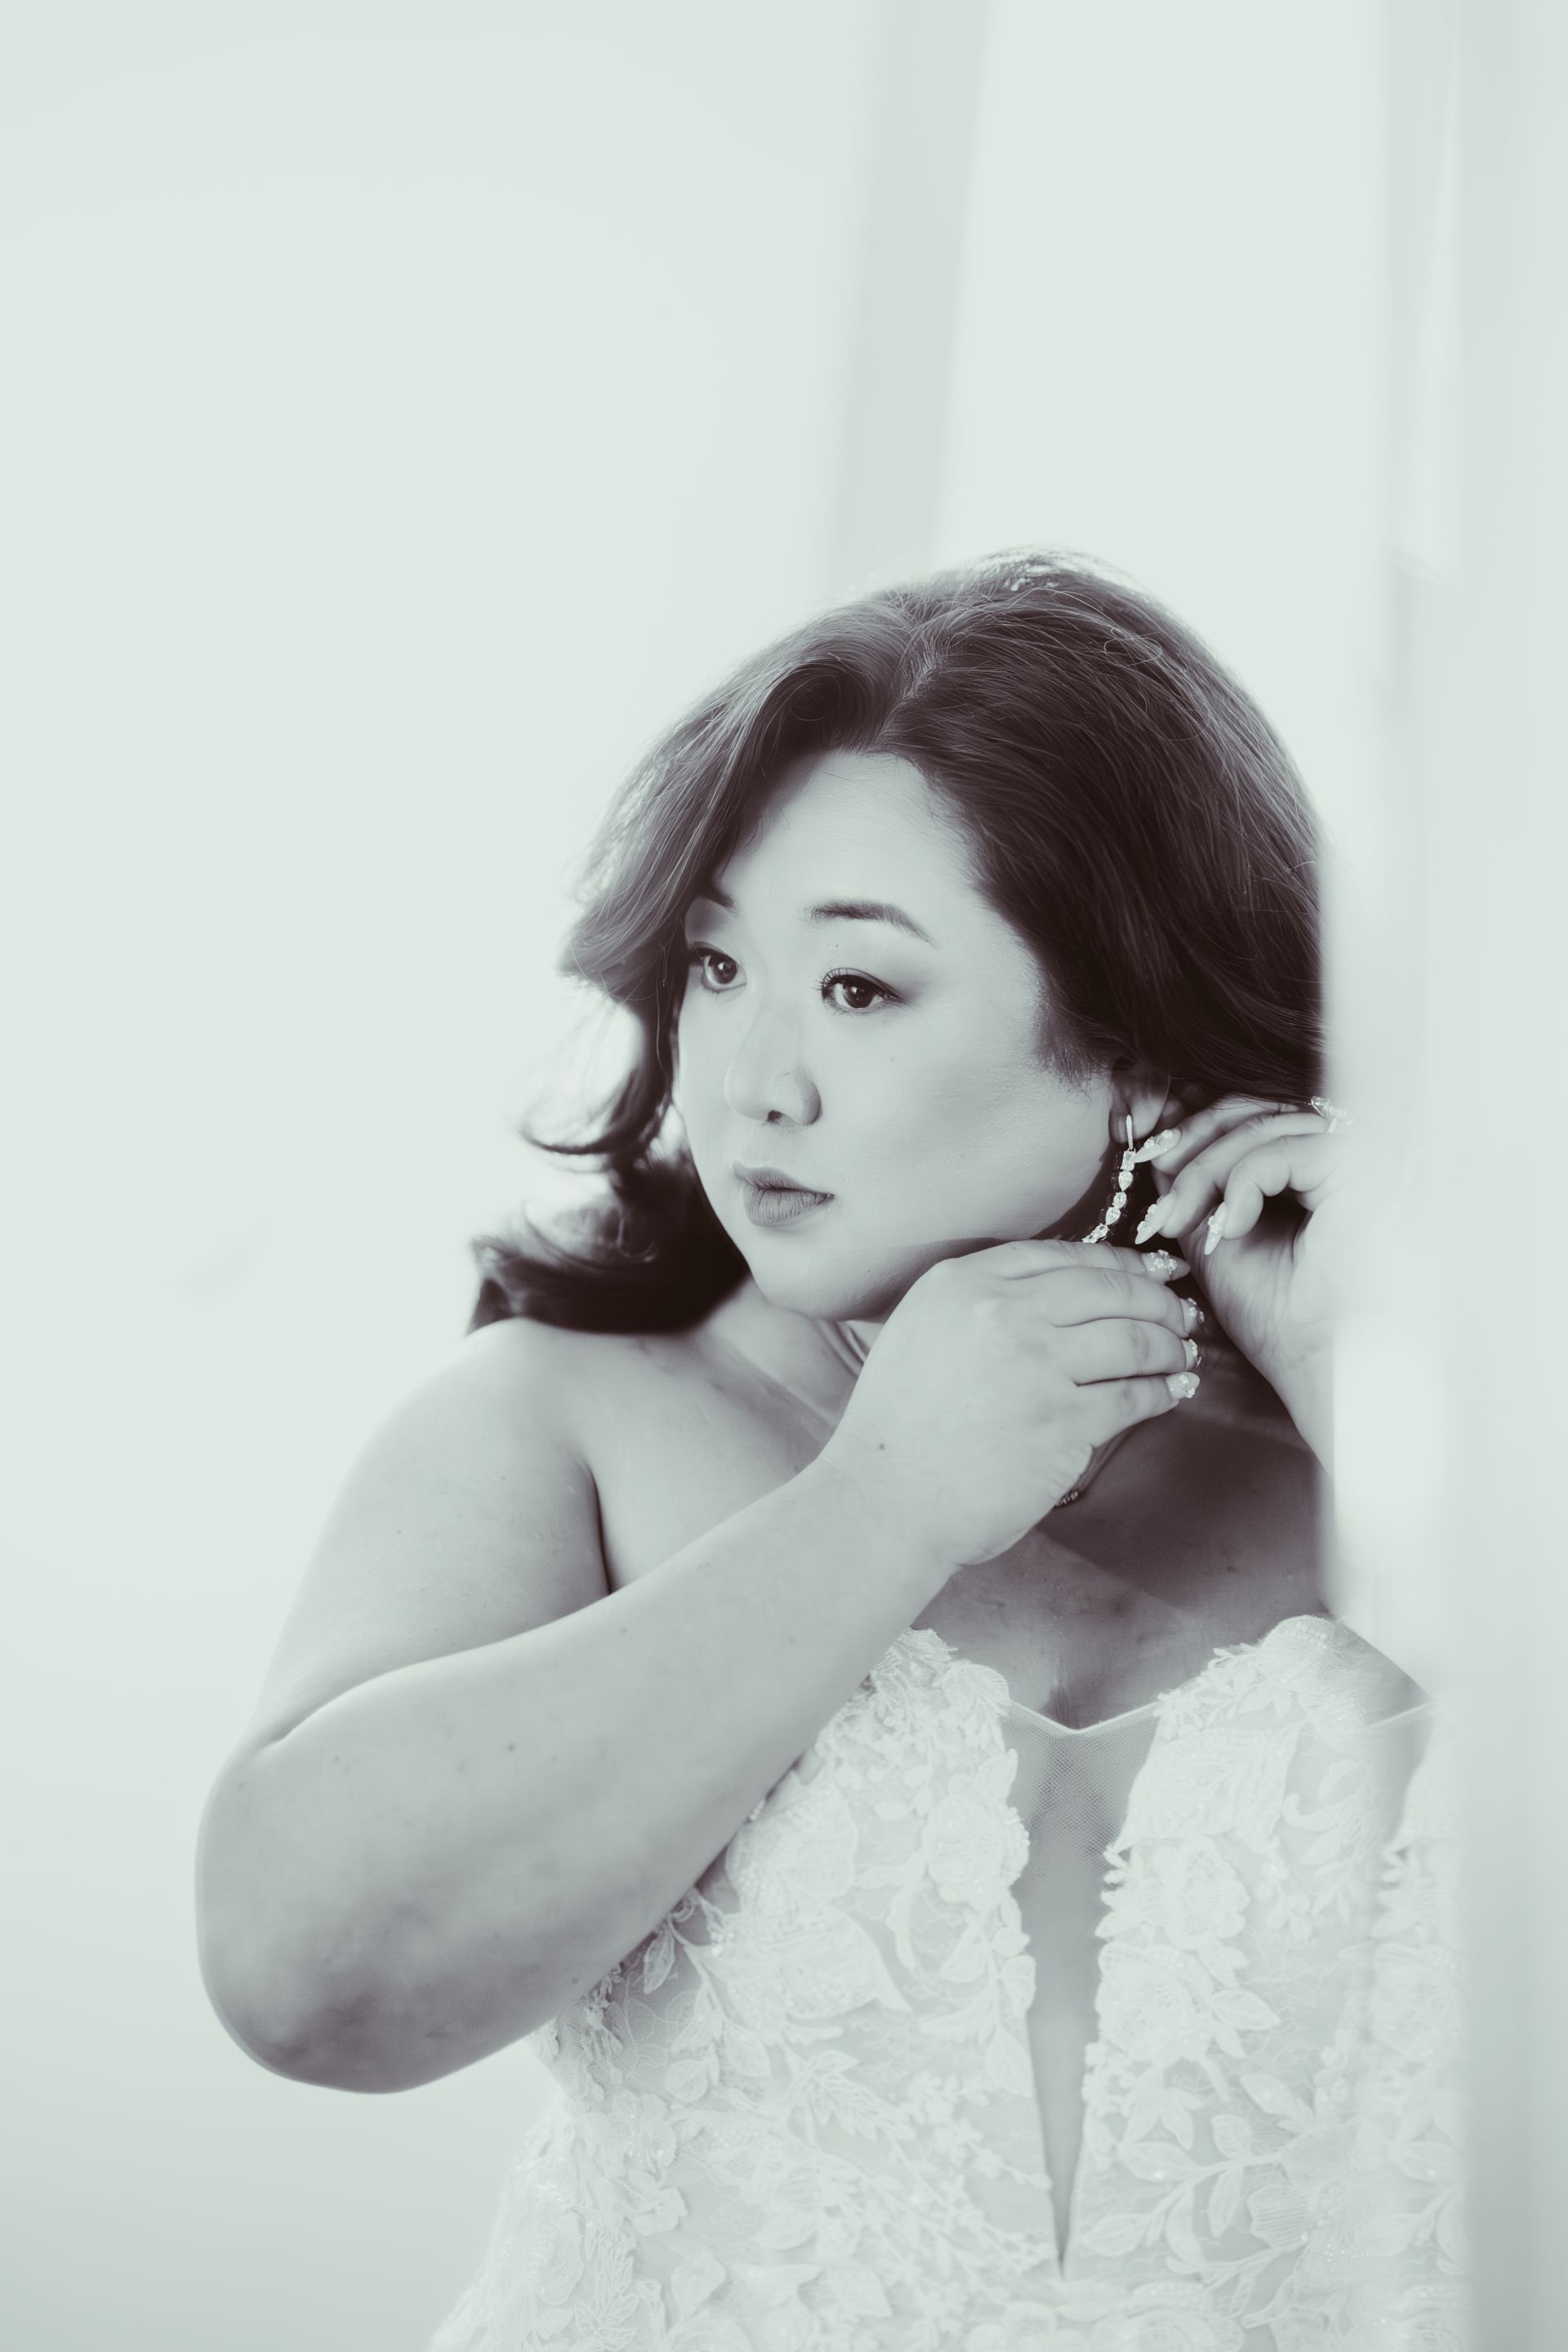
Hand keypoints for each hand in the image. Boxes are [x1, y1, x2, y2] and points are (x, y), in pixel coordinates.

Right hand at [814, 1238, 1200, 1570]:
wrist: (883, 1501)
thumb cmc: (900, 1430)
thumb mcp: (923, 1333)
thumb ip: (981, 1305)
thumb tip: (1064, 1295)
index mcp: (962, 1283)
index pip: (1065, 1256)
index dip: (1120, 1264)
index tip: (1151, 1273)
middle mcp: (999, 1312)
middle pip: (1109, 1290)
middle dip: (1158, 1301)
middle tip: (1182, 1315)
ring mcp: (1033, 1365)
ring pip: (1132, 1339)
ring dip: (1169, 1345)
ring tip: (1182, 1354)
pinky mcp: (1060, 1422)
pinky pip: (1133, 1395)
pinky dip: (1163, 1392)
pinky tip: (1172, 1393)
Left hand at [1132, 1094, 1354, 1453]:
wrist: (1320, 1368)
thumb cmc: (1280, 1318)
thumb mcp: (1219, 1234)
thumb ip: (1199, 1185)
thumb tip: (1162, 1140)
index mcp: (1320, 1166)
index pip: (1253, 1114)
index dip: (1198, 1131)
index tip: (1153, 1161)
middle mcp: (1350, 1151)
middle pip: (1256, 1109)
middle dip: (1194, 1149)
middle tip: (1163, 1200)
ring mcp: (1365, 1156)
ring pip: (1264, 1126)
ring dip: (1208, 1173)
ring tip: (1186, 1225)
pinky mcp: (1368, 1168)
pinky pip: (1285, 1149)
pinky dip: (1243, 1183)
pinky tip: (1231, 1227)